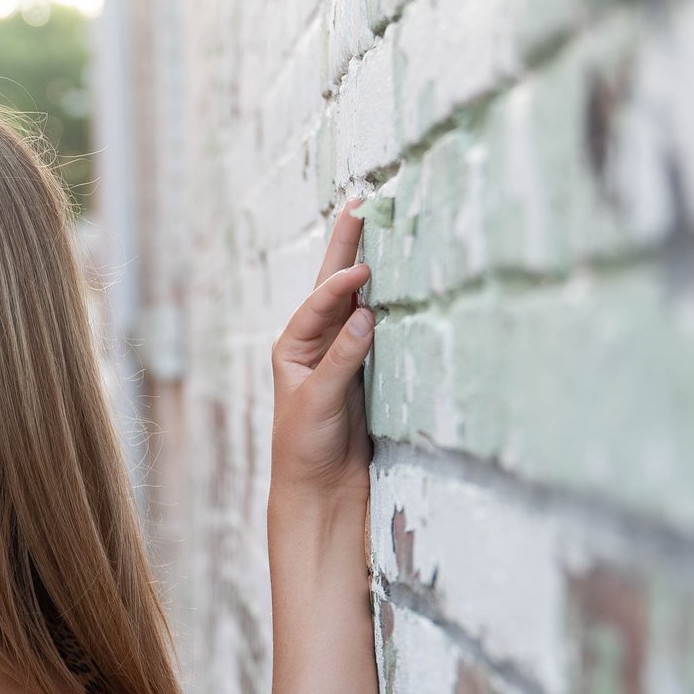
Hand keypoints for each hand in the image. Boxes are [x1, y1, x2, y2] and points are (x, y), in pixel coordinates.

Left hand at [269, 200, 374, 501]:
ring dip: (368, 266)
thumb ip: (342, 358)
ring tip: (379, 226)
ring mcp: (343, 354)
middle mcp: (316, 344)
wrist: (321, 490)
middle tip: (361, 203)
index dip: (341, 284)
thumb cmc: (305, 447)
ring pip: (358, 301)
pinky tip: (400, 280)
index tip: (364, 268)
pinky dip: (388, 302)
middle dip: (347, 246)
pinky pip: (378, 328)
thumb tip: (366, 314)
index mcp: (293, 346)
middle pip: (333, 286)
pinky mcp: (367, 371)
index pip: (318, 304)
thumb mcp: (319, 400)